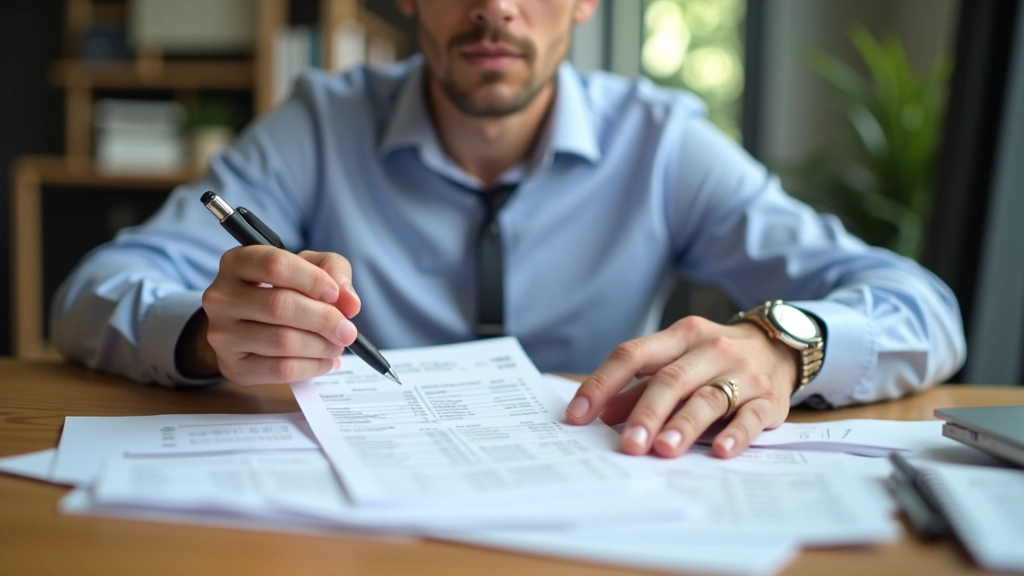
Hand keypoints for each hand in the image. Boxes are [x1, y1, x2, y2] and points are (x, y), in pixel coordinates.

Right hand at [189, 247, 360, 384]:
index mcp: (237, 262)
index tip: (335, 294)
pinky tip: (325, 361)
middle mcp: (220, 297)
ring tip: (337, 345)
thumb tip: (350, 303)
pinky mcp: (233, 367)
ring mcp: (222, 334)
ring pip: (283, 341)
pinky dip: (313, 366)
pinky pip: (281, 369)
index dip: (313, 280)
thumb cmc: (282, 289)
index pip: (276, 265)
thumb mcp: (309, 267)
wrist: (247, 327)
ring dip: (322, 346)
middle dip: (324, 319)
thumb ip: (333, 271)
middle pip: (280, 306)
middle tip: (347, 330)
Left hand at [564, 316, 798, 457]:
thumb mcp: (676, 363)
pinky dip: (736, 433)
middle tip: (628, 445)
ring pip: (708, 397)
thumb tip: (598, 415)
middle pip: (670, 379)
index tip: (577, 415)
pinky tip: (720, 450)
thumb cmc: (713, 360)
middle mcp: (710, 349)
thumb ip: (638, 388)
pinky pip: (751, 416)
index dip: (602, 384)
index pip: (633, 355)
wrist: (779, 347)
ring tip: (664, 449)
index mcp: (679, 336)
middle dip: (646, 413)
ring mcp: (742, 372)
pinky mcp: (768, 398)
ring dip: (684, 424)